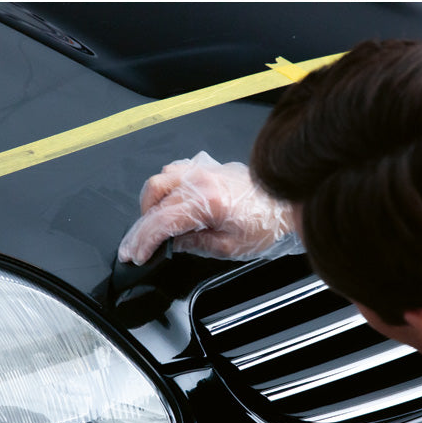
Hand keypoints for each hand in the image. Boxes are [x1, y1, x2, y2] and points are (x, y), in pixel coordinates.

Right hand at [118, 151, 295, 265]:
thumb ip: (195, 244)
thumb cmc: (267, 225)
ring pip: (160, 181)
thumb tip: (171, 244)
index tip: (135, 256)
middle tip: (134, 247)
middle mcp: (201, 179)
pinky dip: (165, 189)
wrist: (287, 203)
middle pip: (153, 199)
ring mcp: (203, 169)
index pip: (161, 221)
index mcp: (208, 200)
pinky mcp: (207, 166)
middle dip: (140, 227)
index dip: (143, 241)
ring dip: (150, 205)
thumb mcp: (230, 247)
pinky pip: (175, 172)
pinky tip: (167, 205)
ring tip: (151, 228)